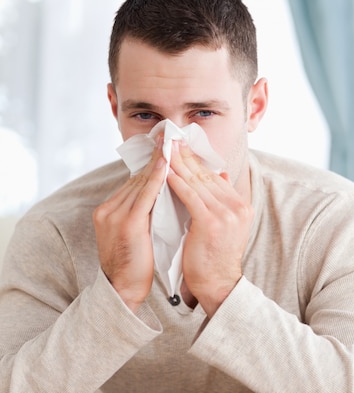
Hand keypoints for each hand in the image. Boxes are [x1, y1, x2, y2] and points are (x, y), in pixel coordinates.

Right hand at [93, 138, 165, 312]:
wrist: (124, 290)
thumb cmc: (137, 264)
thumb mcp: (140, 232)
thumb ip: (146, 212)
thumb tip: (166, 194)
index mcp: (111, 209)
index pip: (135, 181)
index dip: (152, 164)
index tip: (166, 146)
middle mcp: (109, 208)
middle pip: (137, 177)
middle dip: (156, 157)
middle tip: (170, 136)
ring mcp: (115, 215)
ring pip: (141, 182)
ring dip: (158, 162)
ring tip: (171, 143)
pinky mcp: (126, 224)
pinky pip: (145, 196)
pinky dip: (156, 179)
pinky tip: (167, 165)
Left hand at [167, 140, 252, 316]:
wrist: (218, 284)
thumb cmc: (214, 258)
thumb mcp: (225, 225)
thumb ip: (222, 200)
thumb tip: (219, 173)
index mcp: (241, 205)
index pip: (214, 177)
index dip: (196, 161)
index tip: (180, 147)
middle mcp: (237, 206)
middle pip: (206, 175)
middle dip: (186, 156)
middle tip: (170, 140)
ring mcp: (226, 214)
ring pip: (197, 182)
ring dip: (178, 164)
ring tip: (164, 150)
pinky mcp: (211, 222)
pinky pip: (190, 196)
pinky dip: (176, 182)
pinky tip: (164, 172)